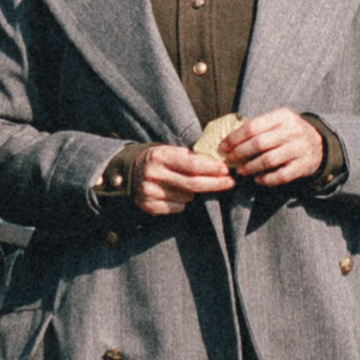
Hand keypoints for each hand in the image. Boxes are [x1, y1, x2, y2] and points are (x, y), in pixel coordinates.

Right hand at [119, 143, 237, 215]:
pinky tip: (176, 194)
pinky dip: (183, 202)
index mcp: (160, 156)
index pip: (192, 165)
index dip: (212, 169)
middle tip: (230, 182)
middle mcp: (153, 174)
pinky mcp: (148, 206)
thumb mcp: (170, 151)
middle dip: (215, 184)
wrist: (129, 172)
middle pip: (193, 184)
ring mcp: (149, 191)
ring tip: (188, 185)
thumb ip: (191, 156)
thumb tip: (219, 164)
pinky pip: (177, 208)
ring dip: (195, 192)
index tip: (226, 170)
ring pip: (187, 197)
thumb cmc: (158, 160)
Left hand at [222, 110, 331, 187]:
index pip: (253, 126)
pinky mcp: (303, 166)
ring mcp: (299, 149)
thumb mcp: (277, 122)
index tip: (223, 147)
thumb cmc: (289, 133)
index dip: (235, 138)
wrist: (319, 145)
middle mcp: (293, 131)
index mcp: (283, 116)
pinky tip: (257, 179)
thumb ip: (257, 128)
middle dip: (240, 153)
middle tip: (231, 160)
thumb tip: (227, 142)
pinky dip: (266, 179)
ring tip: (241, 171)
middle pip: (259, 143)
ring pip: (269, 160)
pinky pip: (280, 175)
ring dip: (251, 167)